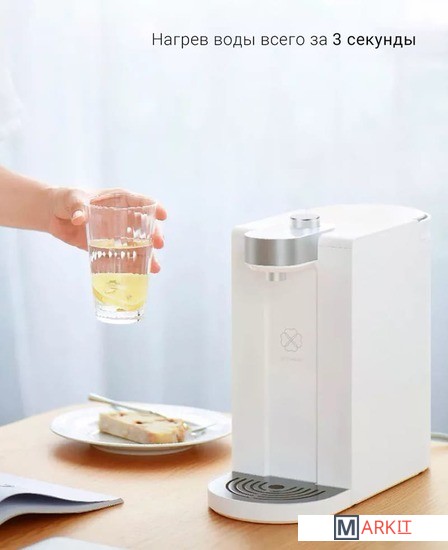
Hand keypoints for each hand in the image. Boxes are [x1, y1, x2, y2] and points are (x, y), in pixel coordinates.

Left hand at [47, 187, 166, 272]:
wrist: (53, 214)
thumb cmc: (66, 199)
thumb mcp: (72, 199)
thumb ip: (78, 207)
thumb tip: (80, 218)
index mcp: (118, 200)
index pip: (141, 202)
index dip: (154, 208)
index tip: (163, 216)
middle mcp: (122, 217)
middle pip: (145, 226)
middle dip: (154, 235)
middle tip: (159, 244)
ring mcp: (117, 233)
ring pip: (138, 244)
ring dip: (148, 256)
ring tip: (155, 268)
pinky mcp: (107, 247)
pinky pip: (123, 257)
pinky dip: (131, 266)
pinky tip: (139, 275)